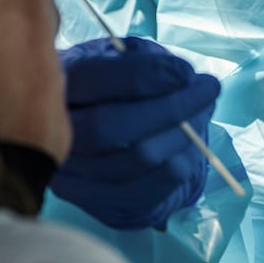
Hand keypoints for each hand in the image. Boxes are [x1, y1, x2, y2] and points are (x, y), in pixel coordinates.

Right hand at [50, 38, 219, 230]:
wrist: (100, 142)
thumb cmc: (112, 89)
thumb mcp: (117, 59)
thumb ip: (139, 59)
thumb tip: (181, 76)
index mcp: (55, 85)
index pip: (93, 79)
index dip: (143, 75)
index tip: (185, 71)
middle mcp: (55, 132)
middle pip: (109, 126)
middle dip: (170, 108)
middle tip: (208, 89)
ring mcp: (71, 174)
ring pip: (135, 159)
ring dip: (182, 135)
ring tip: (203, 112)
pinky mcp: (97, 203)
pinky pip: (150, 188)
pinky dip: (180, 163)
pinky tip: (191, 145)